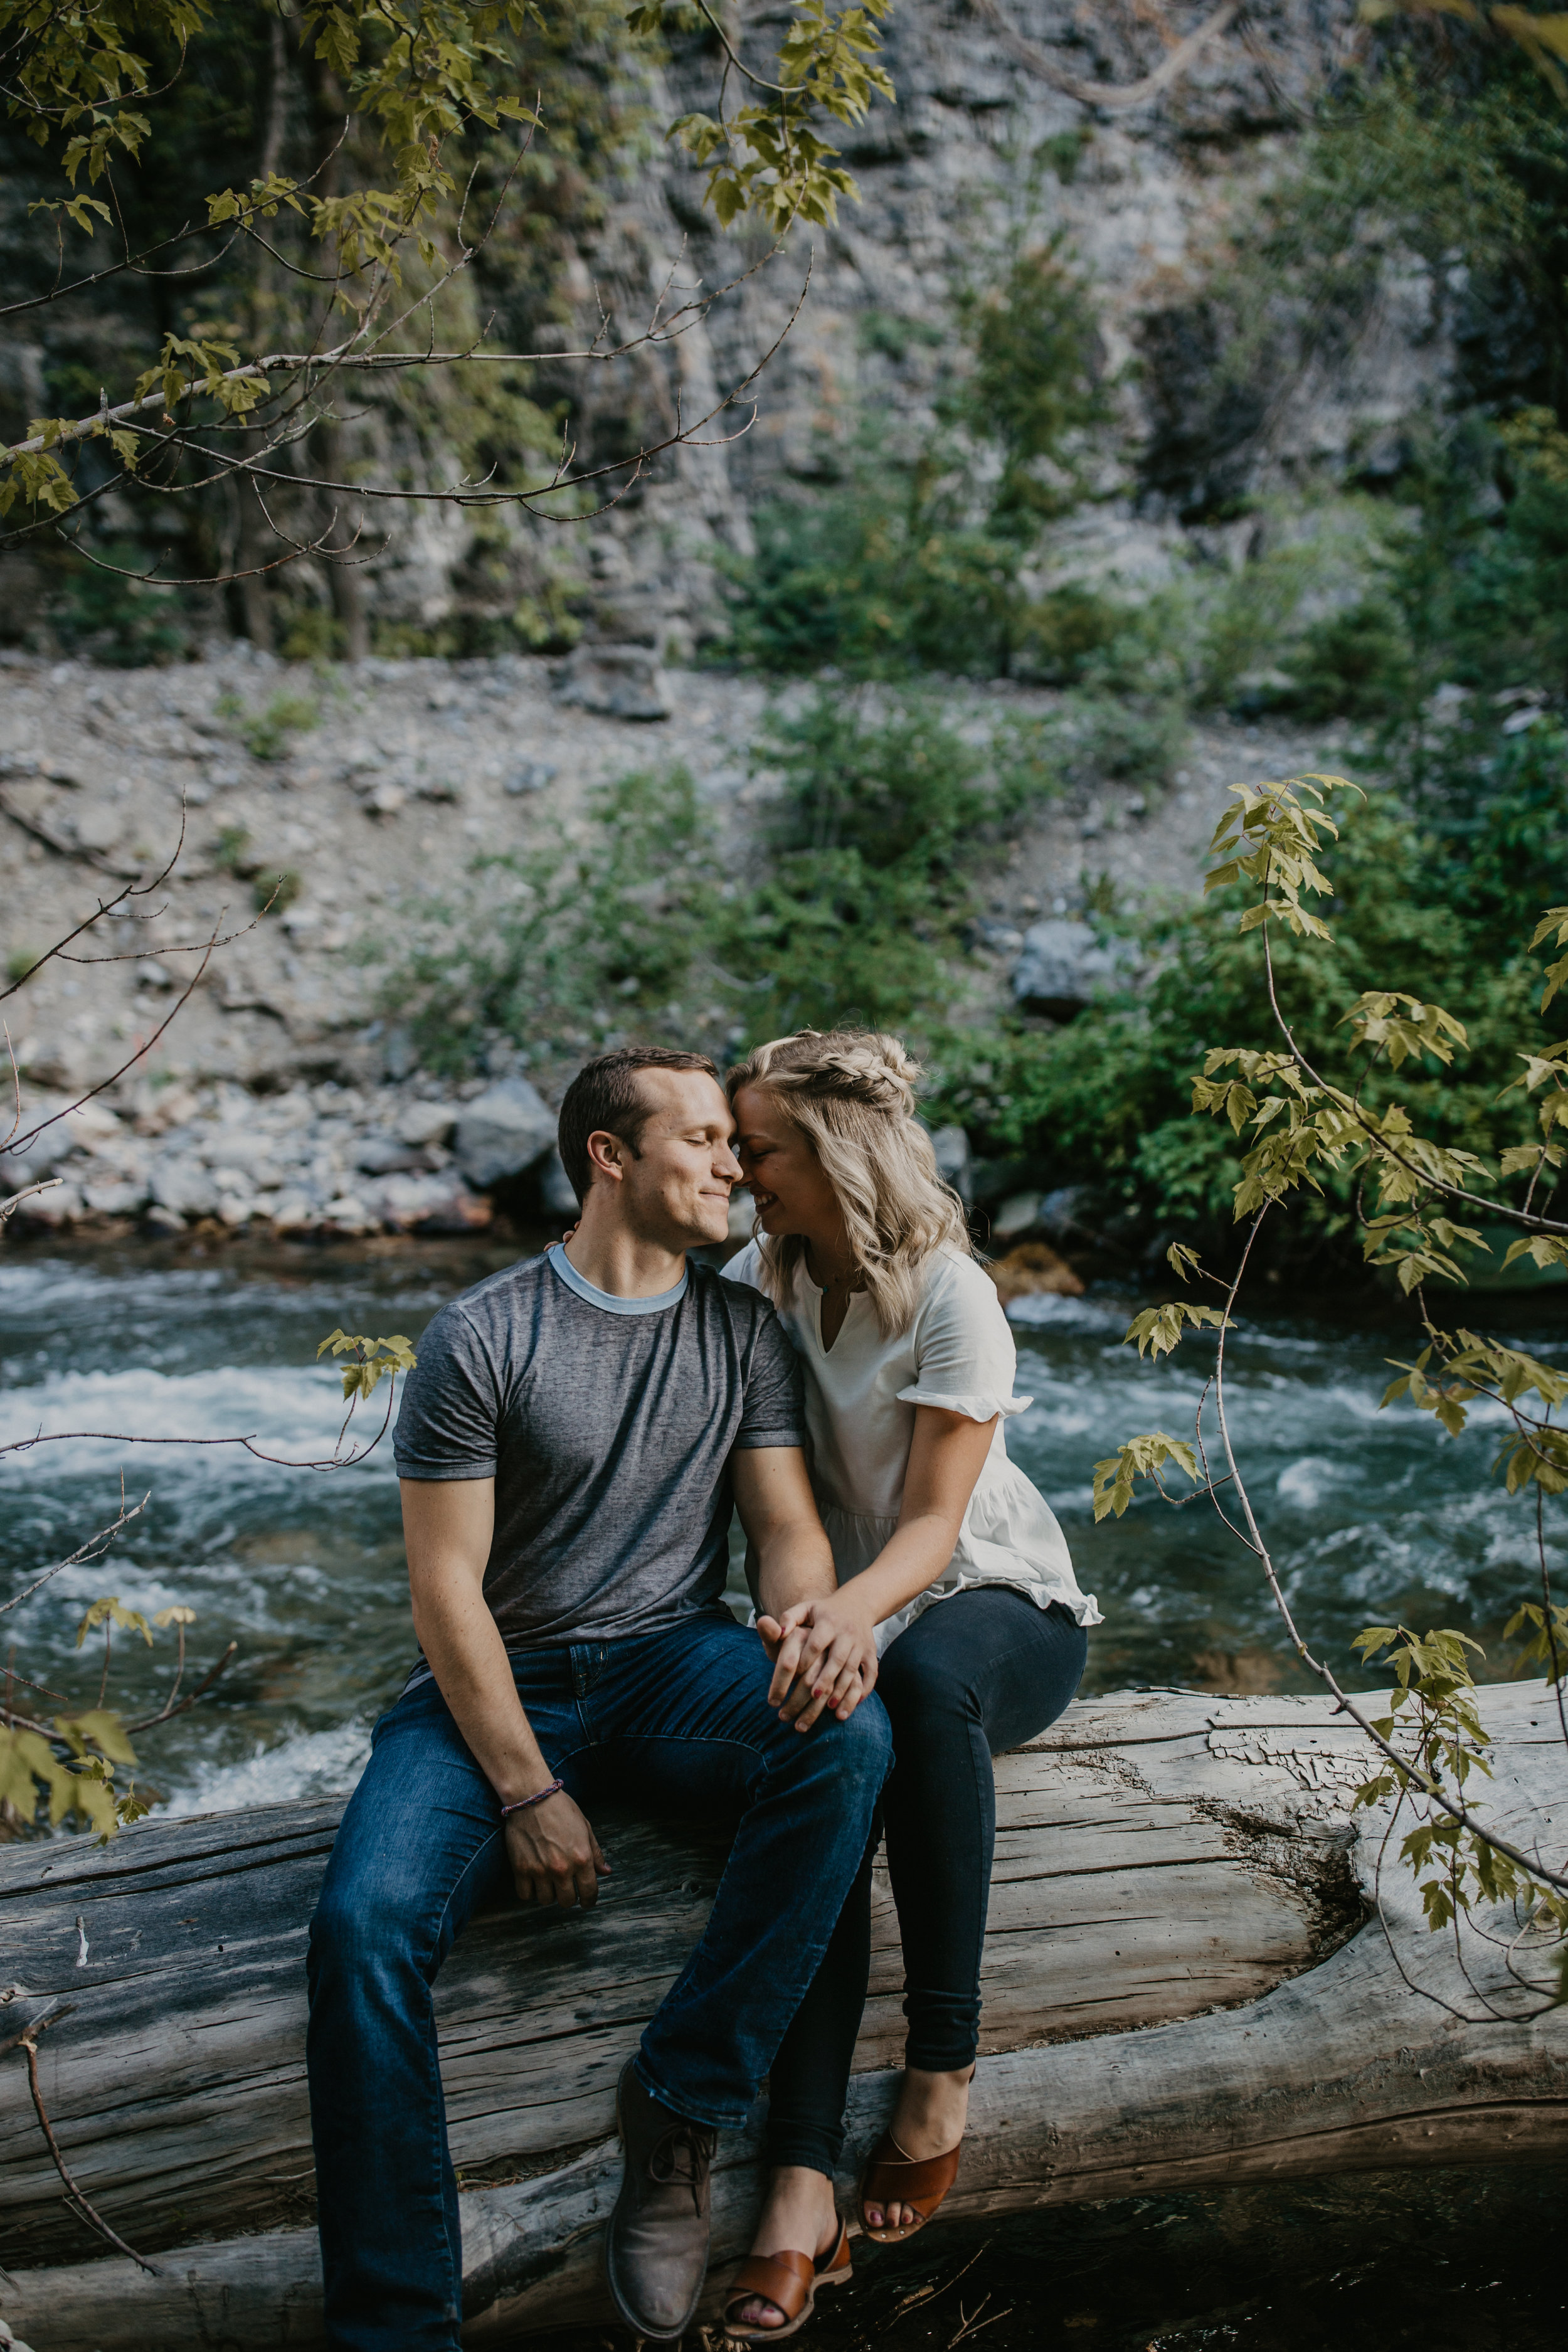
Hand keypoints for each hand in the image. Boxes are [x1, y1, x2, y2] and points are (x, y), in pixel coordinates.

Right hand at [504, 1789, 609, 1908]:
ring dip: (549, 1894)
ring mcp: (540, 1870)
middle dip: (569, 1897)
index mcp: (581, 1858)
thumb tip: (606, 1872)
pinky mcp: (521, 1869)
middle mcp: (562, 1868)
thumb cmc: (561, 1809)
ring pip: (546, 1900)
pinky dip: (529, 1891)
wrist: (532, 1797)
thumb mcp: (585, 1827)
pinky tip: (533, 1881)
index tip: (586, 1901)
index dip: (589, 1900)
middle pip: (567, 1901)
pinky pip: (525, 1895)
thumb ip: (596, 1853)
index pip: (589, 1893)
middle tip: (566, 1887)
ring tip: (549, 1881)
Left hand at [757, 1595, 878, 1729]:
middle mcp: (846, 1633)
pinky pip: (872, 1672)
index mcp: (828, 1622)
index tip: (794, 1675)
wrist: (857, 1604)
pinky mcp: (871, 1653)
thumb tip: (779, 1632)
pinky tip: (854, 1704)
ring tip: (831, 1708)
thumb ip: (789, 1618)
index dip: (806, 1659)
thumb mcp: (806, 1608)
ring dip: (843, 1689)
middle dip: (826, 1678)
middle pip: (837, 1659)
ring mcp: (861, 1644)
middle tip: (813, 1696)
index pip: (817, 1643)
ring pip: (853, 1669)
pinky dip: (865, 1688)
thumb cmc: (823, 1611)